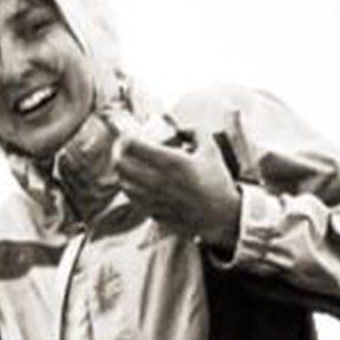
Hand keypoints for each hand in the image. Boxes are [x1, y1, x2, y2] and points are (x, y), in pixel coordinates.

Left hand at [111, 130, 240, 252]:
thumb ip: (193, 130)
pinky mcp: (154, 214)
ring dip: (121, 173)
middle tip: (120, 149)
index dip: (124, 138)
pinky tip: (135, 184)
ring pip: (123, 185)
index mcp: (172, 162)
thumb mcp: (210, 148)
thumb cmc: (217, 181)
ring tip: (126, 165)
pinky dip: (130, 189)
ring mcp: (154, 200)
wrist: (222, 216)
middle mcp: (158, 182)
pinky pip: (132, 200)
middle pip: (121, 166)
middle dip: (117, 154)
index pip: (133, 146)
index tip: (126, 135)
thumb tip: (176, 123)